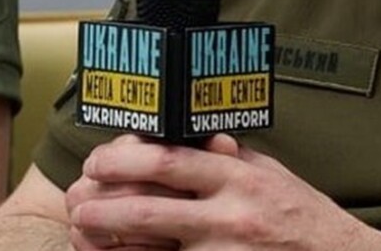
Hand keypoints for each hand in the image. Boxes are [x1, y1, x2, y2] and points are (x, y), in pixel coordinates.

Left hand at [66, 132, 379, 250]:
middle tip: (75, 200)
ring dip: (109, 244)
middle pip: (149, 209)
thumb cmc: (304, 217)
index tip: (97, 160)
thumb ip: (229, 159)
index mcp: (240, 177)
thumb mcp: (269, 173)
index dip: (123, 160)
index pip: (170, 162)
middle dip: (102, 206)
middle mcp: (231, 216)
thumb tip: (188, 140)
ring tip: (82, 234)